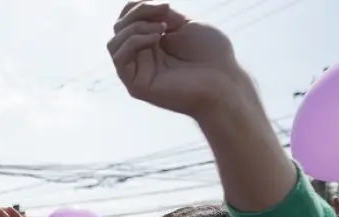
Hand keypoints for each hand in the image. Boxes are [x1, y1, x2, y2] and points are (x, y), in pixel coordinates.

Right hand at [108, 2, 243, 118]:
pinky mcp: (136, 86)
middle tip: (165, 13)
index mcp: (152, 42)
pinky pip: (119, 58)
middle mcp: (142, 57)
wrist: (223, 82)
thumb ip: (159, 16)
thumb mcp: (185, 24)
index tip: (166, 6)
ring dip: (135, 27)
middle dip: (138, 12)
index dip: (138, 6)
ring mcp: (138, 72)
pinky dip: (134, 41)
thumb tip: (139, 6)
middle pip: (119, 28)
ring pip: (114, 42)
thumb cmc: (212, 55)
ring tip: (162, 30)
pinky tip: (157, 39)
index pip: (128, 19)